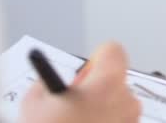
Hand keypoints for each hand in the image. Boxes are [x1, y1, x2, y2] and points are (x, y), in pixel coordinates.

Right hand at [18, 42, 140, 122]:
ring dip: (101, 112)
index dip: (97, 59)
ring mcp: (130, 122)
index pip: (114, 51)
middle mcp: (126, 101)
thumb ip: (49, 82)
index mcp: (107, 84)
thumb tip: (52, 81)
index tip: (85, 72)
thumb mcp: (35, 102)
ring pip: (118, 106)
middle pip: (116, 81)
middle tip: (74, 104)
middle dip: (96, 89)